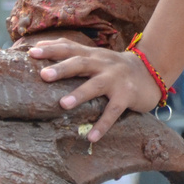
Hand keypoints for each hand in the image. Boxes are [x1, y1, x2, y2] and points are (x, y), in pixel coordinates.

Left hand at [27, 39, 161, 142]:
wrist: (151, 72)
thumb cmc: (114, 67)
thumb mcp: (95, 56)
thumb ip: (72, 52)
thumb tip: (38, 45)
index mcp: (93, 54)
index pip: (70, 48)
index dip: (51, 49)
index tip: (31, 52)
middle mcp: (103, 64)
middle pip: (81, 63)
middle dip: (62, 68)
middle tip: (43, 75)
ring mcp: (116, 79)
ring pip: (96, 85)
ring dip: (80, 94)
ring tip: (64, 104)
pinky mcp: (127, 95)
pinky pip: (113, 111)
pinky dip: (102, 124)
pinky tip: (91, 137)